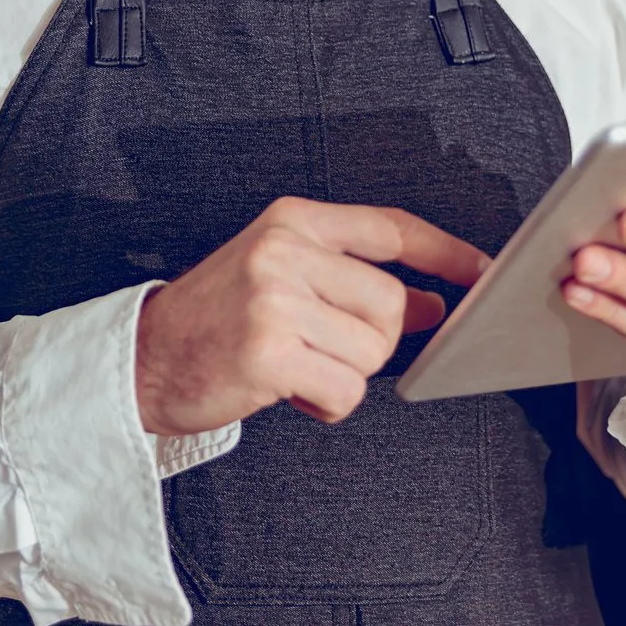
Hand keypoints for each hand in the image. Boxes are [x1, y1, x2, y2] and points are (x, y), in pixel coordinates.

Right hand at [134, 198, 489, 435]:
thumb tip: (433, 305)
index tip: (483, 272)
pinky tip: (290, 391)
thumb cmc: (215, 321)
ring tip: (298, 366)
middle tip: (326, 349)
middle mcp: (284, 251)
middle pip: (392, 303)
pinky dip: (327, 404)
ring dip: (346, 375)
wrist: (142, 360)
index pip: (391, 228)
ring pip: (373, 351)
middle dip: (375, 341)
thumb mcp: (277, 272)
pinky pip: (345, 390)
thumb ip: (349, 277)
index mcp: (291, 220)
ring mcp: (274, 300)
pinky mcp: (268, 352)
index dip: (446, 252)